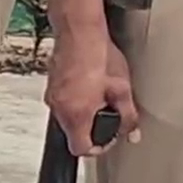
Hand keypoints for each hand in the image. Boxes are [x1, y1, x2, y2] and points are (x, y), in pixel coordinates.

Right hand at [46, 27, 138, 157]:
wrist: (79, 33)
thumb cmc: (99, 57)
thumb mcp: (123, 90)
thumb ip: (129, 117)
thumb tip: (132, 132)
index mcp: (77, 115)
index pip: (81, 149)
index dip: (98, 147)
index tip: (109, 137)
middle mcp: (59, 108)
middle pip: (73, 133)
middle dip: (92, 127)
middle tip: (108, 112)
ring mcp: (52, 96)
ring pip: (67, 117)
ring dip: (83, 112)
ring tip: (99, 95)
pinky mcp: (51, 85)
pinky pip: (62, 102)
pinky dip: (75, 100)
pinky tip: (88, 85)